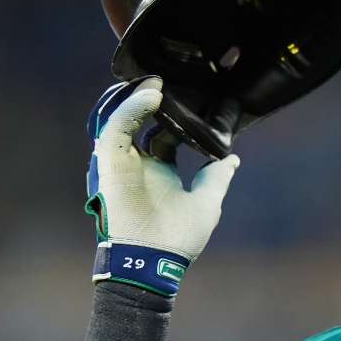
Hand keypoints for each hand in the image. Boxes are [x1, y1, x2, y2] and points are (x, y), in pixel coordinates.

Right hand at [85, 76, 240, 295]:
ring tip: (157, 80)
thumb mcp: (207, 202)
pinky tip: (152, 94)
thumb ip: (217, 178)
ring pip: (120, 115)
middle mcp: (137, 160)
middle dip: (148, 95)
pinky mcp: (109, 163)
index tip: (190, 94)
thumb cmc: (178, 239)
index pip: (160, 128)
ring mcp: (121, 160)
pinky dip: (132, 108)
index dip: (172, 110)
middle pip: (136, 116)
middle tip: (167, 78)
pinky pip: (116, 127)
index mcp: (157, 167)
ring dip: (136, 94)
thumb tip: (231, 160)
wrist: (154, 263)